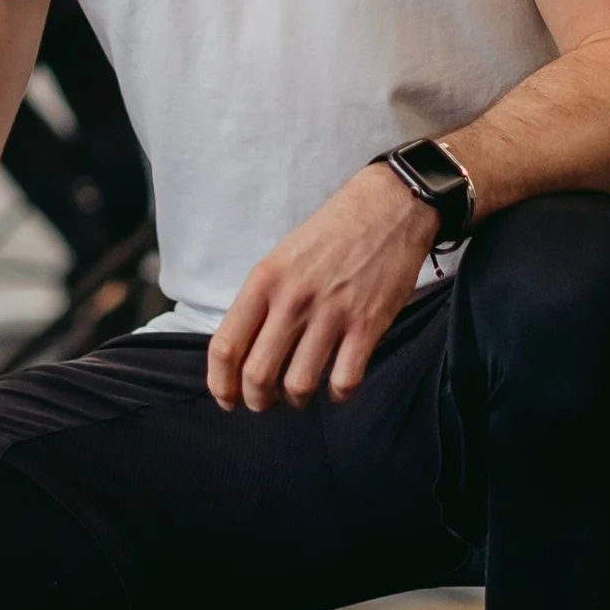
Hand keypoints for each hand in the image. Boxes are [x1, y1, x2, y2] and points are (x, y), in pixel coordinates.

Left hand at [208, 166, 438, 411]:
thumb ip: (262, 300)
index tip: (226, 399)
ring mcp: (331, 314)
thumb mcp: (282, 256)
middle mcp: (292, 299)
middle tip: (265, 402)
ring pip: (298, 386)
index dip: (220, 383)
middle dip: (256, 401)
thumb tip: (245, 350)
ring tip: (300, 394)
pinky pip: (343, 381)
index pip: (225, 346)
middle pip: (257, 375)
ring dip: (296, 401)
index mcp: (264, 280)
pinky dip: (337, 394)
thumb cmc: (332, 233)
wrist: (388, 208)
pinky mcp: (367, 325)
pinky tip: (336, 385)